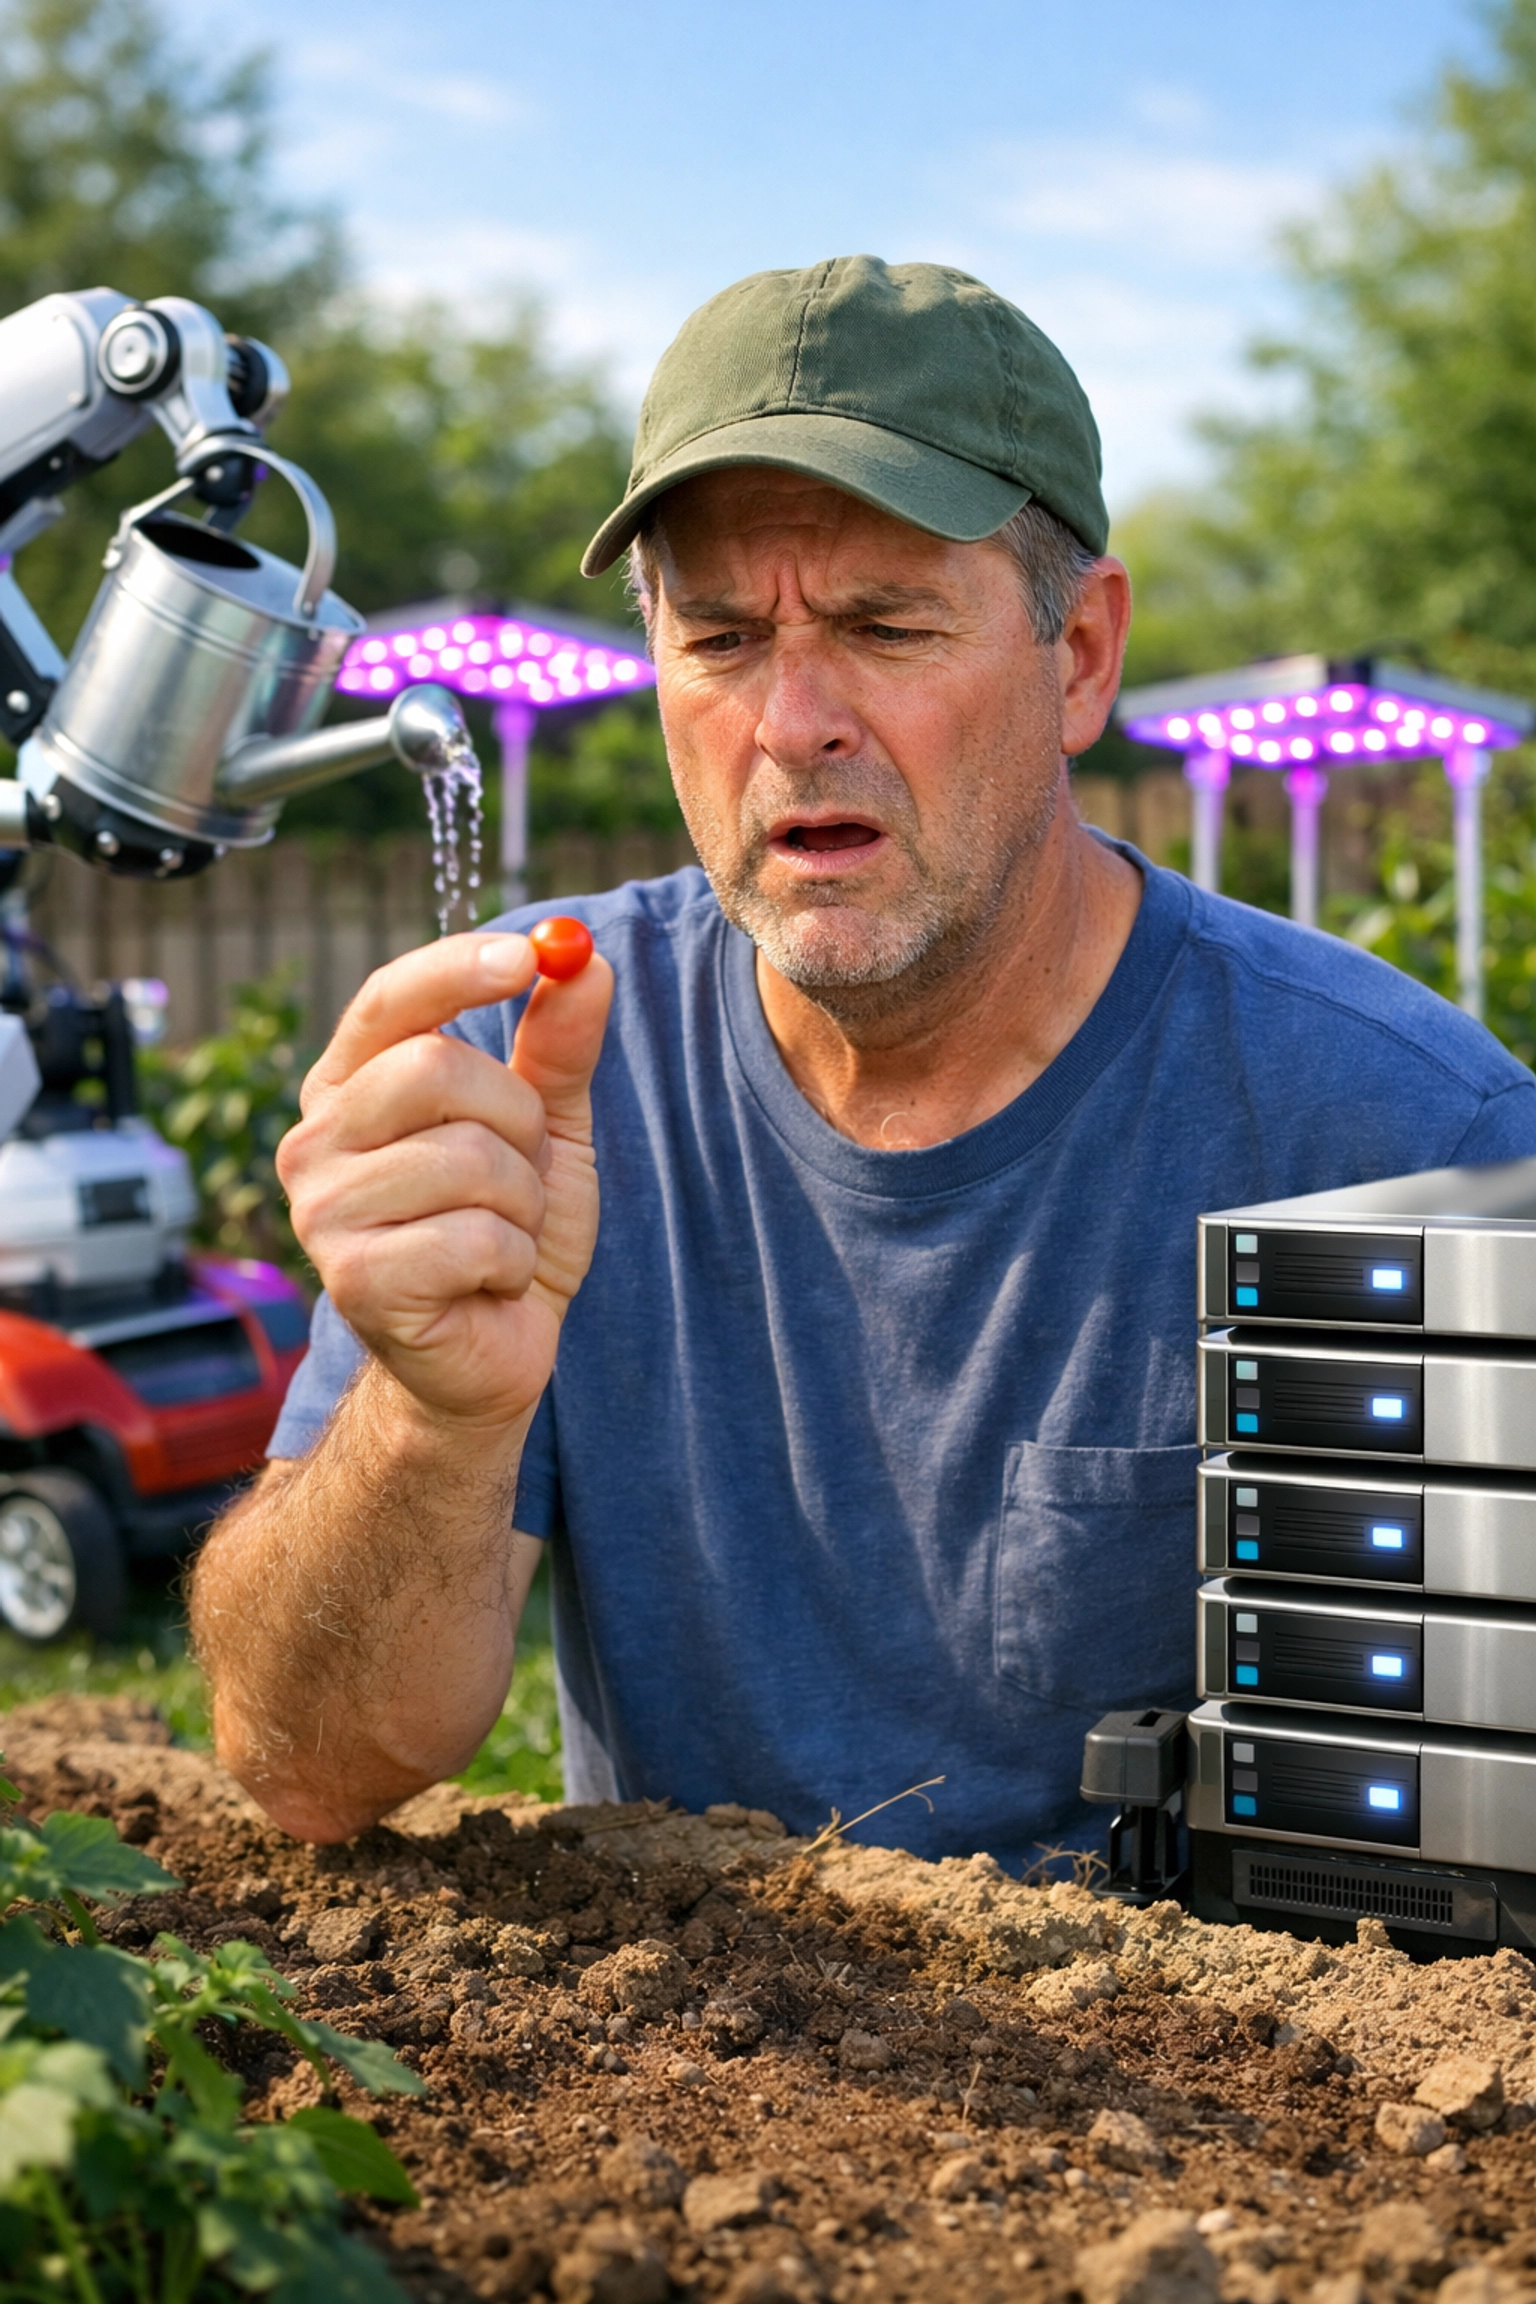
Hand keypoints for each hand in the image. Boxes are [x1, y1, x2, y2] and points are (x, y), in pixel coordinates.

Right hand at [276, 932, 612, 1433]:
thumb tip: (584, 959)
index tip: (530, 954)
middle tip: (523, 1173)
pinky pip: (475, 1238)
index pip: (388, 999)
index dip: (457, 968)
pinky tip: (490, 1284)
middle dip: (516, 1121)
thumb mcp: (545, 1131)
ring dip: (521, 1204)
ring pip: (467, 1158)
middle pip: (434, 1069)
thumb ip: (557, 1048)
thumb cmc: (505, 1233)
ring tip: (502, 1236)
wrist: (490, 1359)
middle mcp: (313, 1141)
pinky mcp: (354, 1281)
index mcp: (349, 1088)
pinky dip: (513, 1261)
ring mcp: (322, 1213)